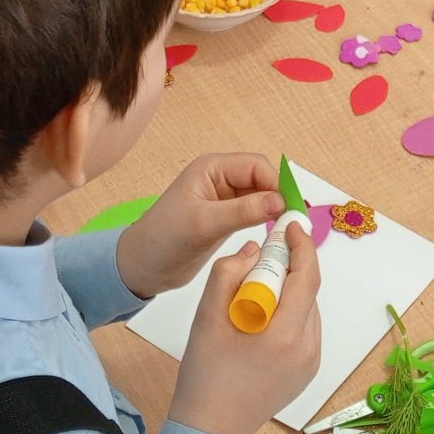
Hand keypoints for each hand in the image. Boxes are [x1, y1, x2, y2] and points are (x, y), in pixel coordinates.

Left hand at [115, 154, 284, 299]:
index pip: (256, 166)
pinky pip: (253, 211)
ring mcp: (223, 198)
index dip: (275, 183)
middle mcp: (220, 178)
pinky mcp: (225, 217)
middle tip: (291, 221)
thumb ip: (243, 211)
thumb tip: (279, 201)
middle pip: (262, 178)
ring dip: (272, 209)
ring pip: (260, 196)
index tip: (288, 208)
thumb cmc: (164, 239)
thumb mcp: (204, 224)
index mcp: (212, 168)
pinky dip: (264, 220)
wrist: (142, 268)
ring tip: (283, 229)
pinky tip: (270, 233)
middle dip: (277, 196)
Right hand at [165, 225, 321, 433]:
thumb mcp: (207, 316)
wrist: (211, 427)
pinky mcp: (307, 370)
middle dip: (289, 266)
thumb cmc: (206, 375)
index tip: (290, 225)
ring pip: (307, 308)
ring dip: (288, 290)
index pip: (307, 276)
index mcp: (285, 336)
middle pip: (308, 291)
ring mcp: (310, 362)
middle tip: (264, 256)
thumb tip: (254, 249)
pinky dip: (289, 312)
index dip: (302, 245)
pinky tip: (262, 316)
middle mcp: (307, 349)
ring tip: (256, 291)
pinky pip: (304, 327)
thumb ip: (229, 272)